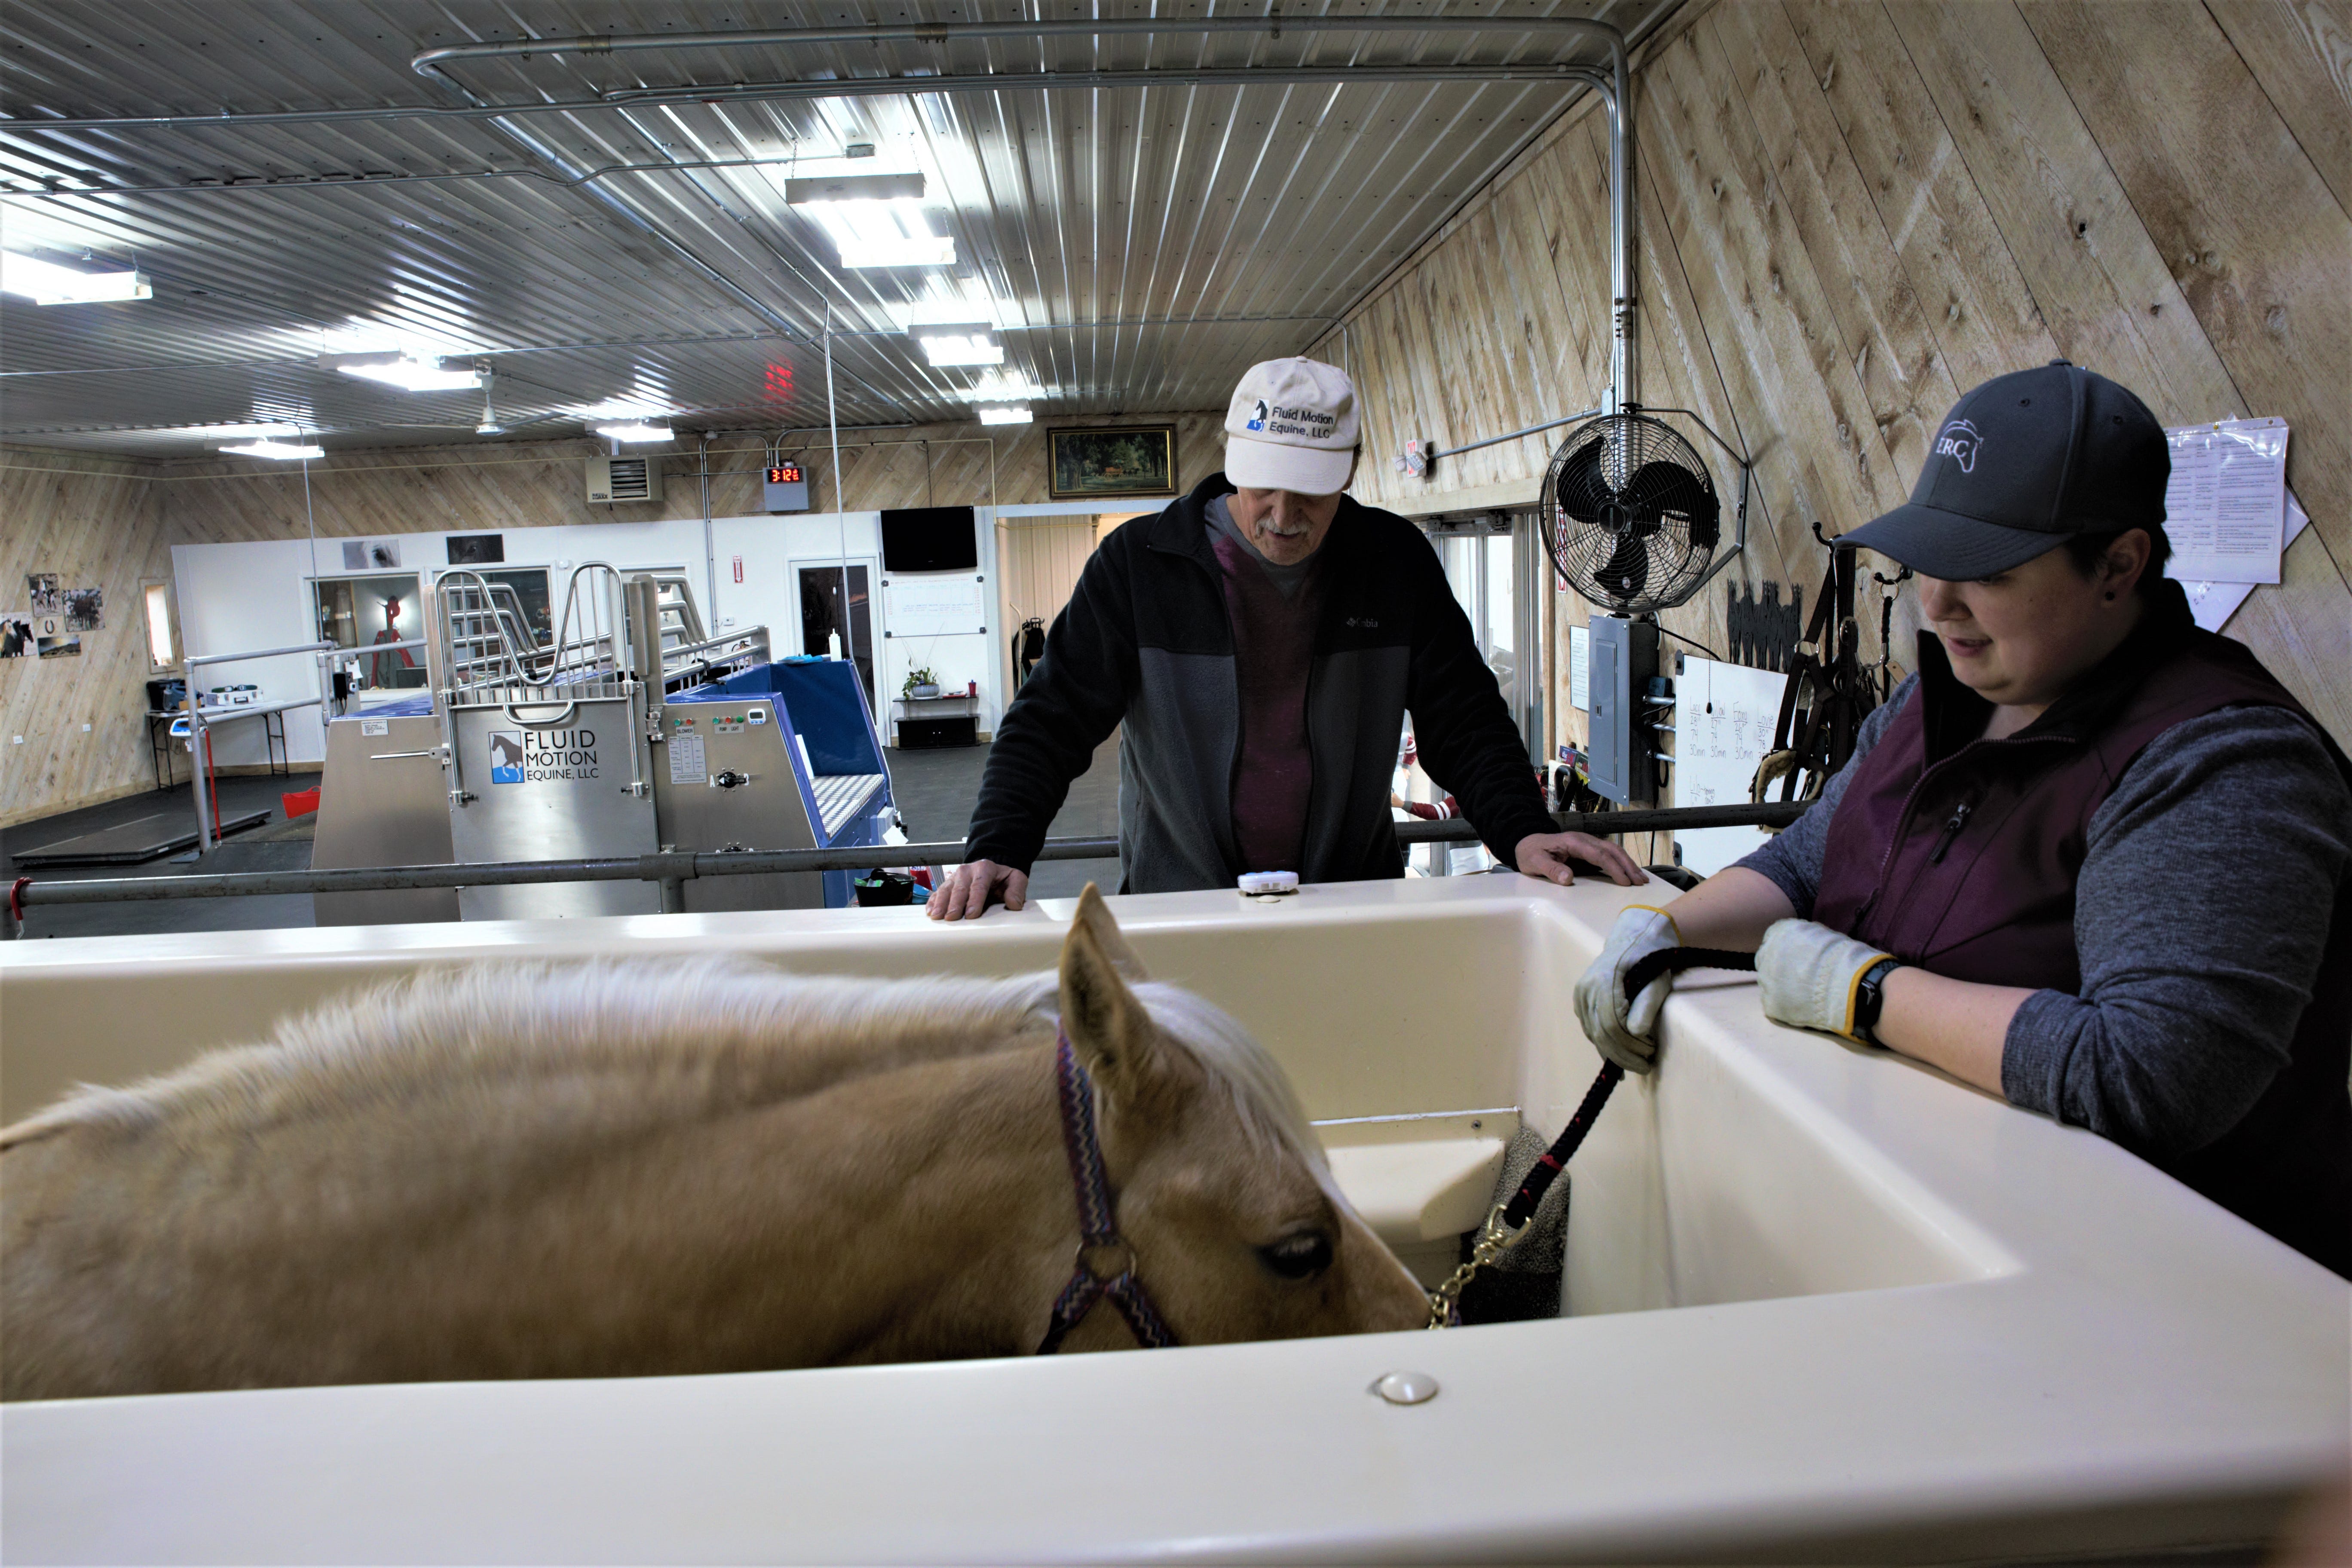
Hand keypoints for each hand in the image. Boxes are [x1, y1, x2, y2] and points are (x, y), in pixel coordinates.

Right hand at [925, 859, 1029, 920]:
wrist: (991, 871)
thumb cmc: (1003, 879)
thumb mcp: (1016, 879)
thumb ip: (1017, 890)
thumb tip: (1014, 904)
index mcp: (985, 868)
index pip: (979, 885)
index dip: (974, 900)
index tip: (971, 914)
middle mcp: (967, 871)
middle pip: (960, 888)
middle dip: (955, 903)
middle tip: (951, 918)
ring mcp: (955, 877)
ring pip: (946, 889)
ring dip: (941, 903)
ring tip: (936, 916)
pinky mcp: (948, 883)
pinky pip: (938, 892)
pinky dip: (933, 901)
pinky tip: (930, 911)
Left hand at [1514, 831, 1648, 887]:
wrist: (1526, 843)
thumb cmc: (1531, 853)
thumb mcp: (1534, 862)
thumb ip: (1550, 869)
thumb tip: (1567, 878)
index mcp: (1573, 841)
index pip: (1599, 854)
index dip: (1613, 868)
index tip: (1624, 882)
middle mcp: (1584, 840)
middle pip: (1611, 850)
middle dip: (1627, 865)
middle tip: (1640, 881)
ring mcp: (1587, 844)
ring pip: (1613, 851)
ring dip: (1627, 864)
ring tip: (1641, 878)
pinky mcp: (1588, 850)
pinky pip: (1608, 855)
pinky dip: (1620, 863)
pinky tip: (1628, 874)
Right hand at [1573, 906, 1680, 1073]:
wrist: (1634, 937)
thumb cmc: (1651, 957)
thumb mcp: (1659, 979)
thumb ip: (1648, 1003)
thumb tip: (1637, 1033)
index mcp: (1604, 979)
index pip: (1612, 1025)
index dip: (1631, 1046)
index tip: (1651, 1054)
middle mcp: (1586, 988)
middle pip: (1600, 1034)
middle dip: (1623, 1055)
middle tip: (1646, 1065)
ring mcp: (1580, 994)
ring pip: (1593, 1035)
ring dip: (1615, 1053)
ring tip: (1638, 1060)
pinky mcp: (1580, 1000)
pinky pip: (1590, 1029)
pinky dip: (1605, 1044)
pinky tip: (1621, 1054)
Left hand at [1755, 919, 1891, 1041]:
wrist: (1851, 986)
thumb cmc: (1844, 959)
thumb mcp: (1823, 935)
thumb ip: (1805, 938)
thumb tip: (1803, 946)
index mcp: (1781, 932)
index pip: (1775, 940)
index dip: (1788, 951)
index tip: (1799, 959)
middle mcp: (1767, 953)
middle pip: (1767, 960)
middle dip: (1781, 968)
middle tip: (1801, 978)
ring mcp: (1766, 980)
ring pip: (1769, 983)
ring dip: (1783, 987)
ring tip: (1806, 994)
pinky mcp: (1771, 1003)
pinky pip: (1774, 1004)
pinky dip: (1786, 1007)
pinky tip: (1803, 1007)